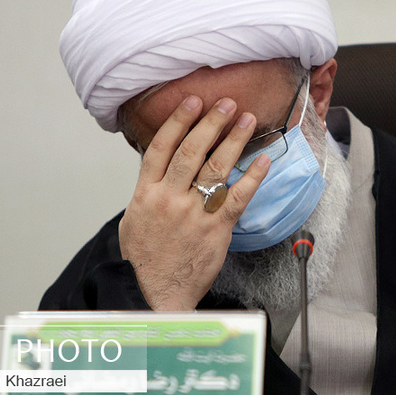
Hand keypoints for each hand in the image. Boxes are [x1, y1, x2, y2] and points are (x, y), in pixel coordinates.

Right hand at [118, 95, 270, 309]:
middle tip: (227, 104)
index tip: (192, 102)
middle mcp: (169, 199)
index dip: (178, 121)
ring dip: (234, 141)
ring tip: (247, 120)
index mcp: (146, 194)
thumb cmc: (144, 258)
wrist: (153, 293)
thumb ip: (149, 190)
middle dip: (211, 123)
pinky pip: (237, 198)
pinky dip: (252, 177)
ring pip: (215, 169)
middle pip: (191, 152)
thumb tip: (163, 166)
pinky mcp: (215, 230)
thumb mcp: (133, 219)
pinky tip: (262, 160)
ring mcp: (193, 214)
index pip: (161, 147)